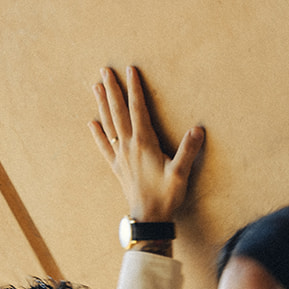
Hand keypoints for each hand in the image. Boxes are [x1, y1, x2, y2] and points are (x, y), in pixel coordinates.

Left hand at [90, 66, 204, 219]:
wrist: (149, 218)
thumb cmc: (165, 196)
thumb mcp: (180, 173)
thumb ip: (188, 151)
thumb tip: (197, 130)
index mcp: (144, 143)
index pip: (138, 109)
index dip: (134, 89)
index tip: (130, 70)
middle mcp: (129, 146)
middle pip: (118, 112)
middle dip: (112, 90)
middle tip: (104, 70)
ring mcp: (120, 156)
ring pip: (109, 125)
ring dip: (101, 105)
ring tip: (95, 87)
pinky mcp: (117, 167)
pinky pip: (105, 146)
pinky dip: (97, 133)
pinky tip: (91, 123)